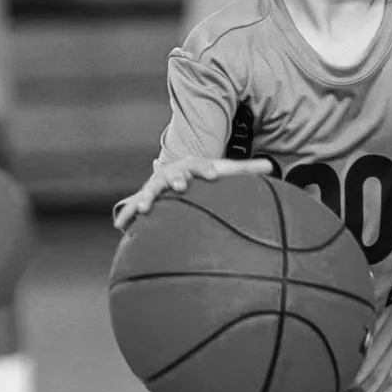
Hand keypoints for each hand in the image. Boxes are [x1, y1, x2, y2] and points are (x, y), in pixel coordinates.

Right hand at [114, 156, 273, 231]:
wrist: (176, 174)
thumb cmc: (204, 176)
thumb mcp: (223, 170)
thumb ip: (245, 170)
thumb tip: (272, 165)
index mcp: (192, 167)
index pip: (201, 166)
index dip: (205, 170)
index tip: (212, 175)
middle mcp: (172, 174)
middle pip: (173, 175)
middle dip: (175, 179)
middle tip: (180, 186)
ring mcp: (156, 187)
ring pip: (150, 192)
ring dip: (147, 199)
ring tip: (147, 208)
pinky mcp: (143, 200)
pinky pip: (132, 208)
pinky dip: (126, 215)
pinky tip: (119, 226)